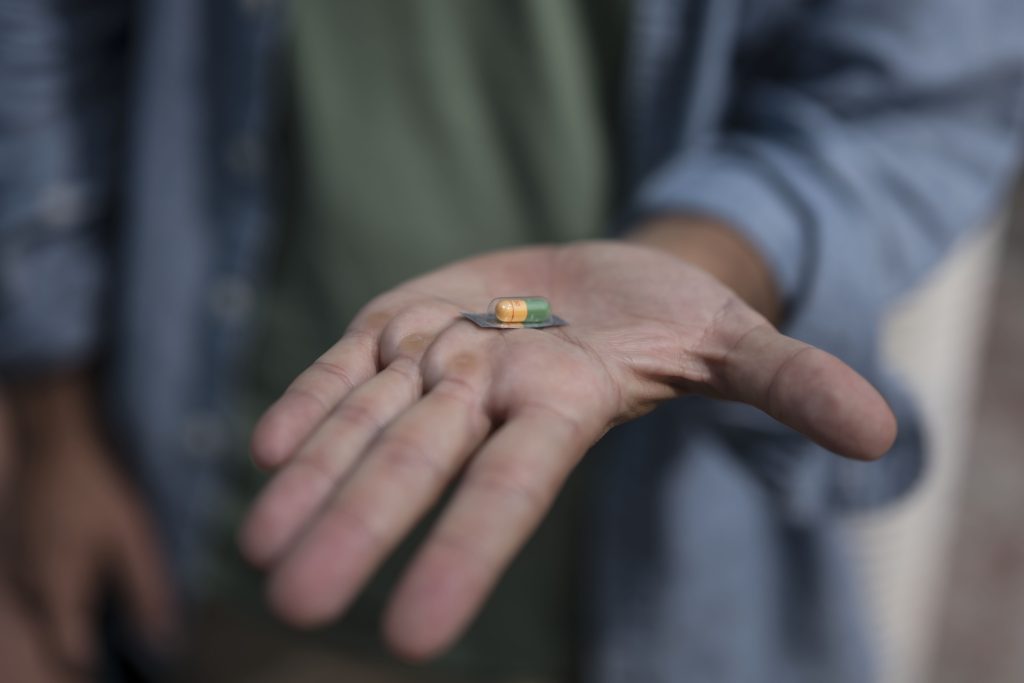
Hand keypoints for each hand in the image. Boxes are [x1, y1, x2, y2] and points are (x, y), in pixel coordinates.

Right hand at [8, 377, 176, 673]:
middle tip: (131, 626)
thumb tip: (164, 640)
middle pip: (58, 634)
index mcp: (56, 591)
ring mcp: (20, 568)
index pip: (72, 652)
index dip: (100, 662)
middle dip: (92, 639)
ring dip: (80, 613)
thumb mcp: (133, 541)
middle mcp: (29, 587)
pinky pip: (43, 587)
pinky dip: (69, 591)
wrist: (56, 441)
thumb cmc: (97, 491)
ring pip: (49, 611)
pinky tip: (95, 571)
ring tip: (116, 600)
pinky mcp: (23, 550)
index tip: (134, 657)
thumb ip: (147, 593)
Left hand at [240, 240, 895, 658]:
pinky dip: (309, 400)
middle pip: (418, 462)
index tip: (408, 635)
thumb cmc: (668, 321)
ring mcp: (435, 362)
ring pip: (365, 419)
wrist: (596, 284)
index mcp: (562, 409)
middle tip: (294, 602)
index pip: (512, 490)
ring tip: (259, 544)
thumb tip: (881, 435)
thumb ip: (787, 385)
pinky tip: (265, 447)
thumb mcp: (732, 342)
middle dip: (359, 524)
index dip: (466, 552)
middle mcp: (488, 397)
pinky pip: (345, 367)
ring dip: (311, 477)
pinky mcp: (397, 325)